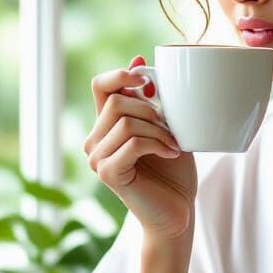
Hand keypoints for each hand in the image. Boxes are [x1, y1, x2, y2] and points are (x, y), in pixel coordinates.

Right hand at [84, 55, 197, 240]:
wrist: (177, 213)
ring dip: (158, 129)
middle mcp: (94, 141)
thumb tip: (139, 59)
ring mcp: (97, 158)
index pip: (101, 85)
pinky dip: (158, 143)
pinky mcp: (108, 173)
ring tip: (173, 143)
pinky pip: (133, 142)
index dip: (121, 74)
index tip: (146, 79)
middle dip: (151, 109)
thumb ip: (152, 100)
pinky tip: (172, 153)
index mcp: (106, 126)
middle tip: (172, 129)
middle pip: (116, 101)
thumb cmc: (174, 172)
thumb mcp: (166, 127)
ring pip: (125, 121)